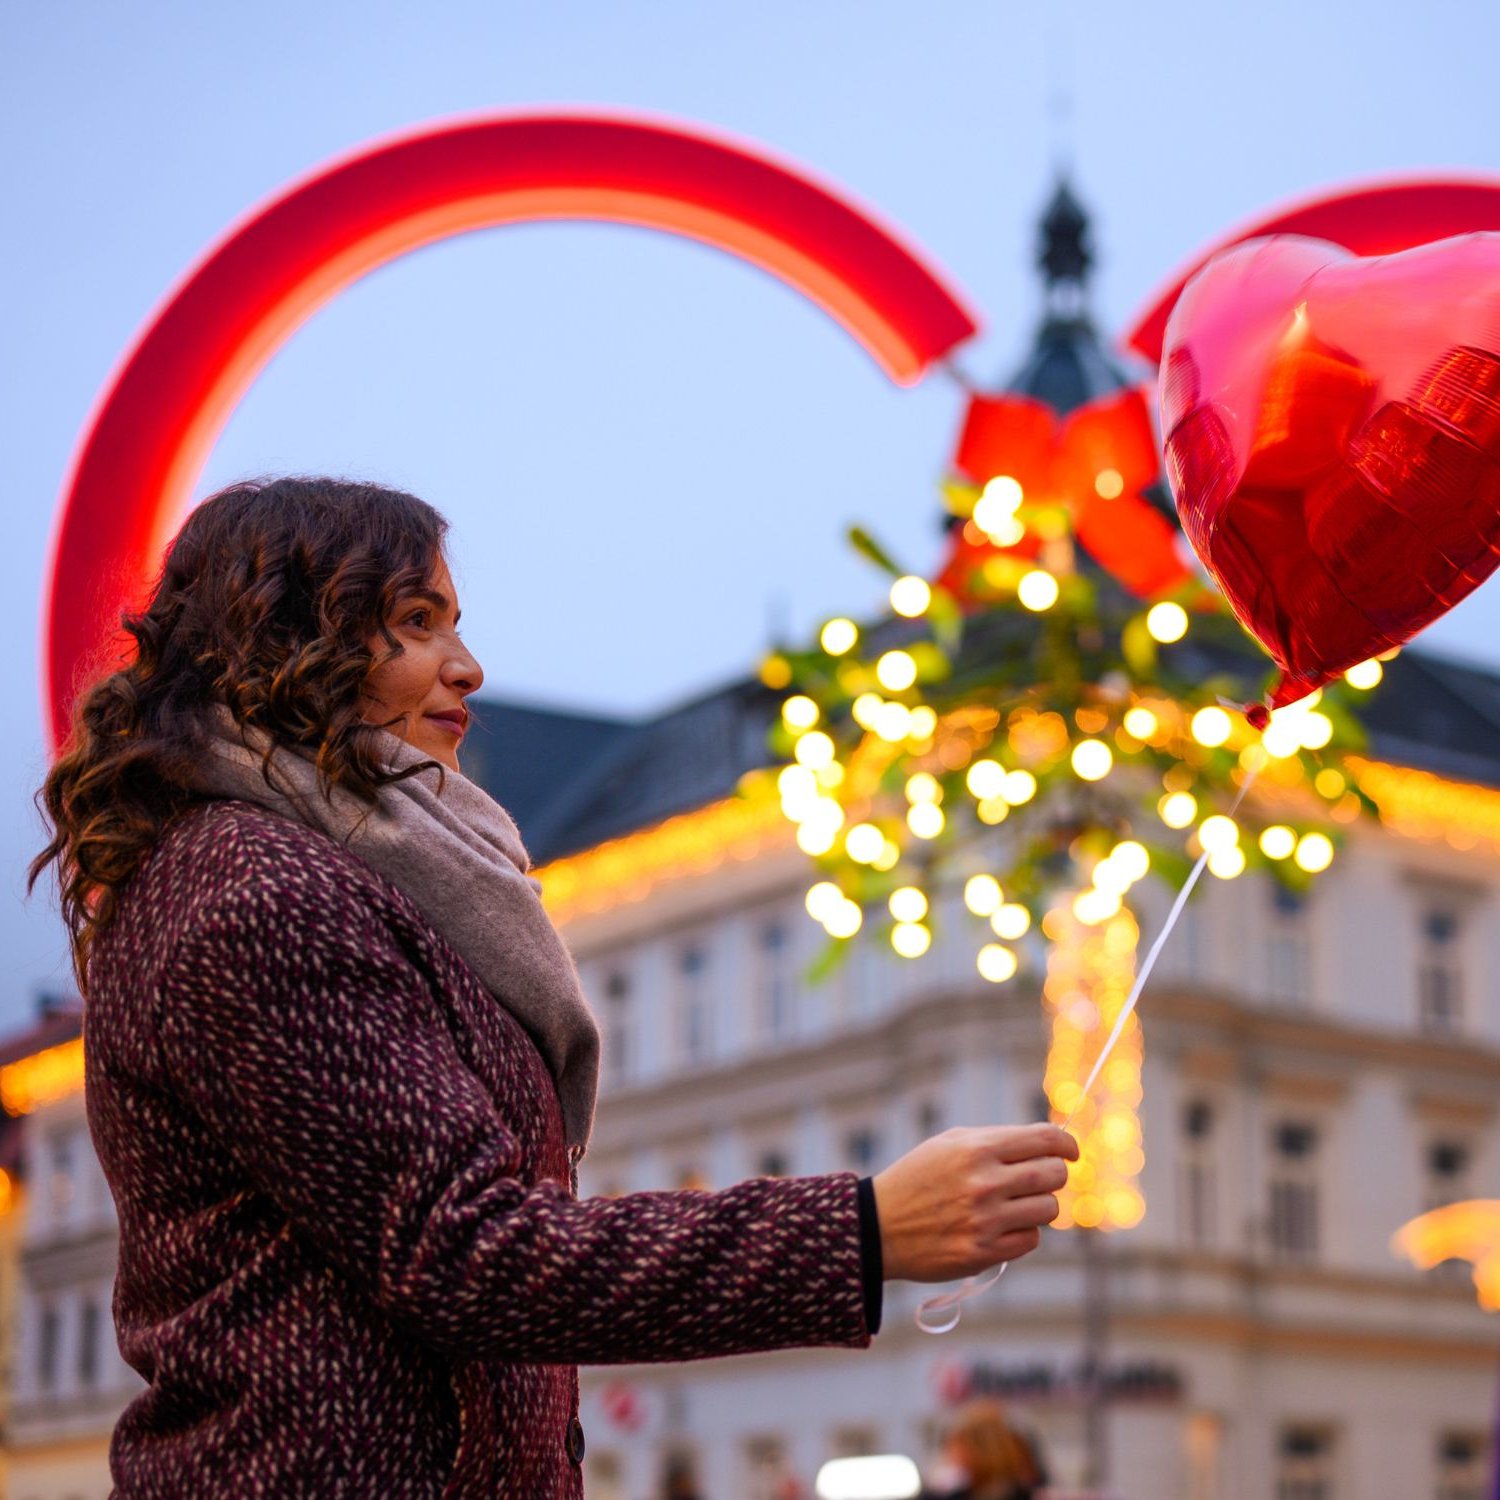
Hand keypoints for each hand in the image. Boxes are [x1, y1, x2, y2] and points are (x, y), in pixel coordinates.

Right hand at [871, 1123, 1076, 1281]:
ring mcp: (986, 1220)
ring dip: (1038, 1206)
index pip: (1045, 1140)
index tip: (1070, 1152)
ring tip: (1014, 1205)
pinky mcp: (984, 1252)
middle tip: (1039, 1180)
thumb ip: (996, 1141)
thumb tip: (1046, 1144)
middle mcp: (985, 1182)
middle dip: (1054, 1175)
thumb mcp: (950, 1144)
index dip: (1066, 1144)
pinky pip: (1031, 1240)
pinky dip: (1023, 1232)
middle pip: (1054, 1175)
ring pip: (1049, 1209)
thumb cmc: (919, 1178)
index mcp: (977, 1149)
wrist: (879, 1226)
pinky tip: (1001, 1227)